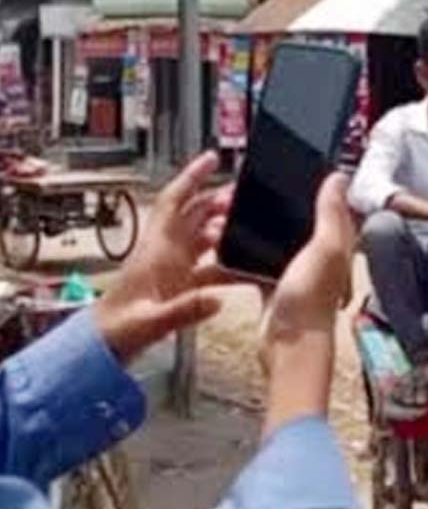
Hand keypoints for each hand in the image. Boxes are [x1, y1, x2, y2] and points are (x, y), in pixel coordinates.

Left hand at [94, 152, 228, 363]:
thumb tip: (219, 299)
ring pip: (201, 237)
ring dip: (223, 228)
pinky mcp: (176, 286)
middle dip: (218, 200)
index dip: (192, 177)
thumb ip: (186, 310)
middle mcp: (164, 255)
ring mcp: (170, 270)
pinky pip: (207, 267)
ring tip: (248, 225)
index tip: (211, 159)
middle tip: (244, 194)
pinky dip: (225, 264)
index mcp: (156, 253)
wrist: (99, 349)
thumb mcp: (151, 322)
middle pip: (193, 215)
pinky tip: (242, 270)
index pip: (174, 204)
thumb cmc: (116, 332)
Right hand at [258, 173, 354, 435]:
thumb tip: (339, 177)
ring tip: (232, 215)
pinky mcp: (274, 287)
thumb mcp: (323, 250)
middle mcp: (320, 256)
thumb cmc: (310, 303)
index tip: (295, 168)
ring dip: (256, 230)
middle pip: (298, 221)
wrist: (289, 348)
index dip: (318, 187)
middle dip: (277, 207)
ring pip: (275, 241)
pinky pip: (256, 263)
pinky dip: (242, 254)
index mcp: (337, 244)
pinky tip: (226, 244)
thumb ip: (330, 214)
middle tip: (252, 192)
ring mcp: (296, 272)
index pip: (331, 206)